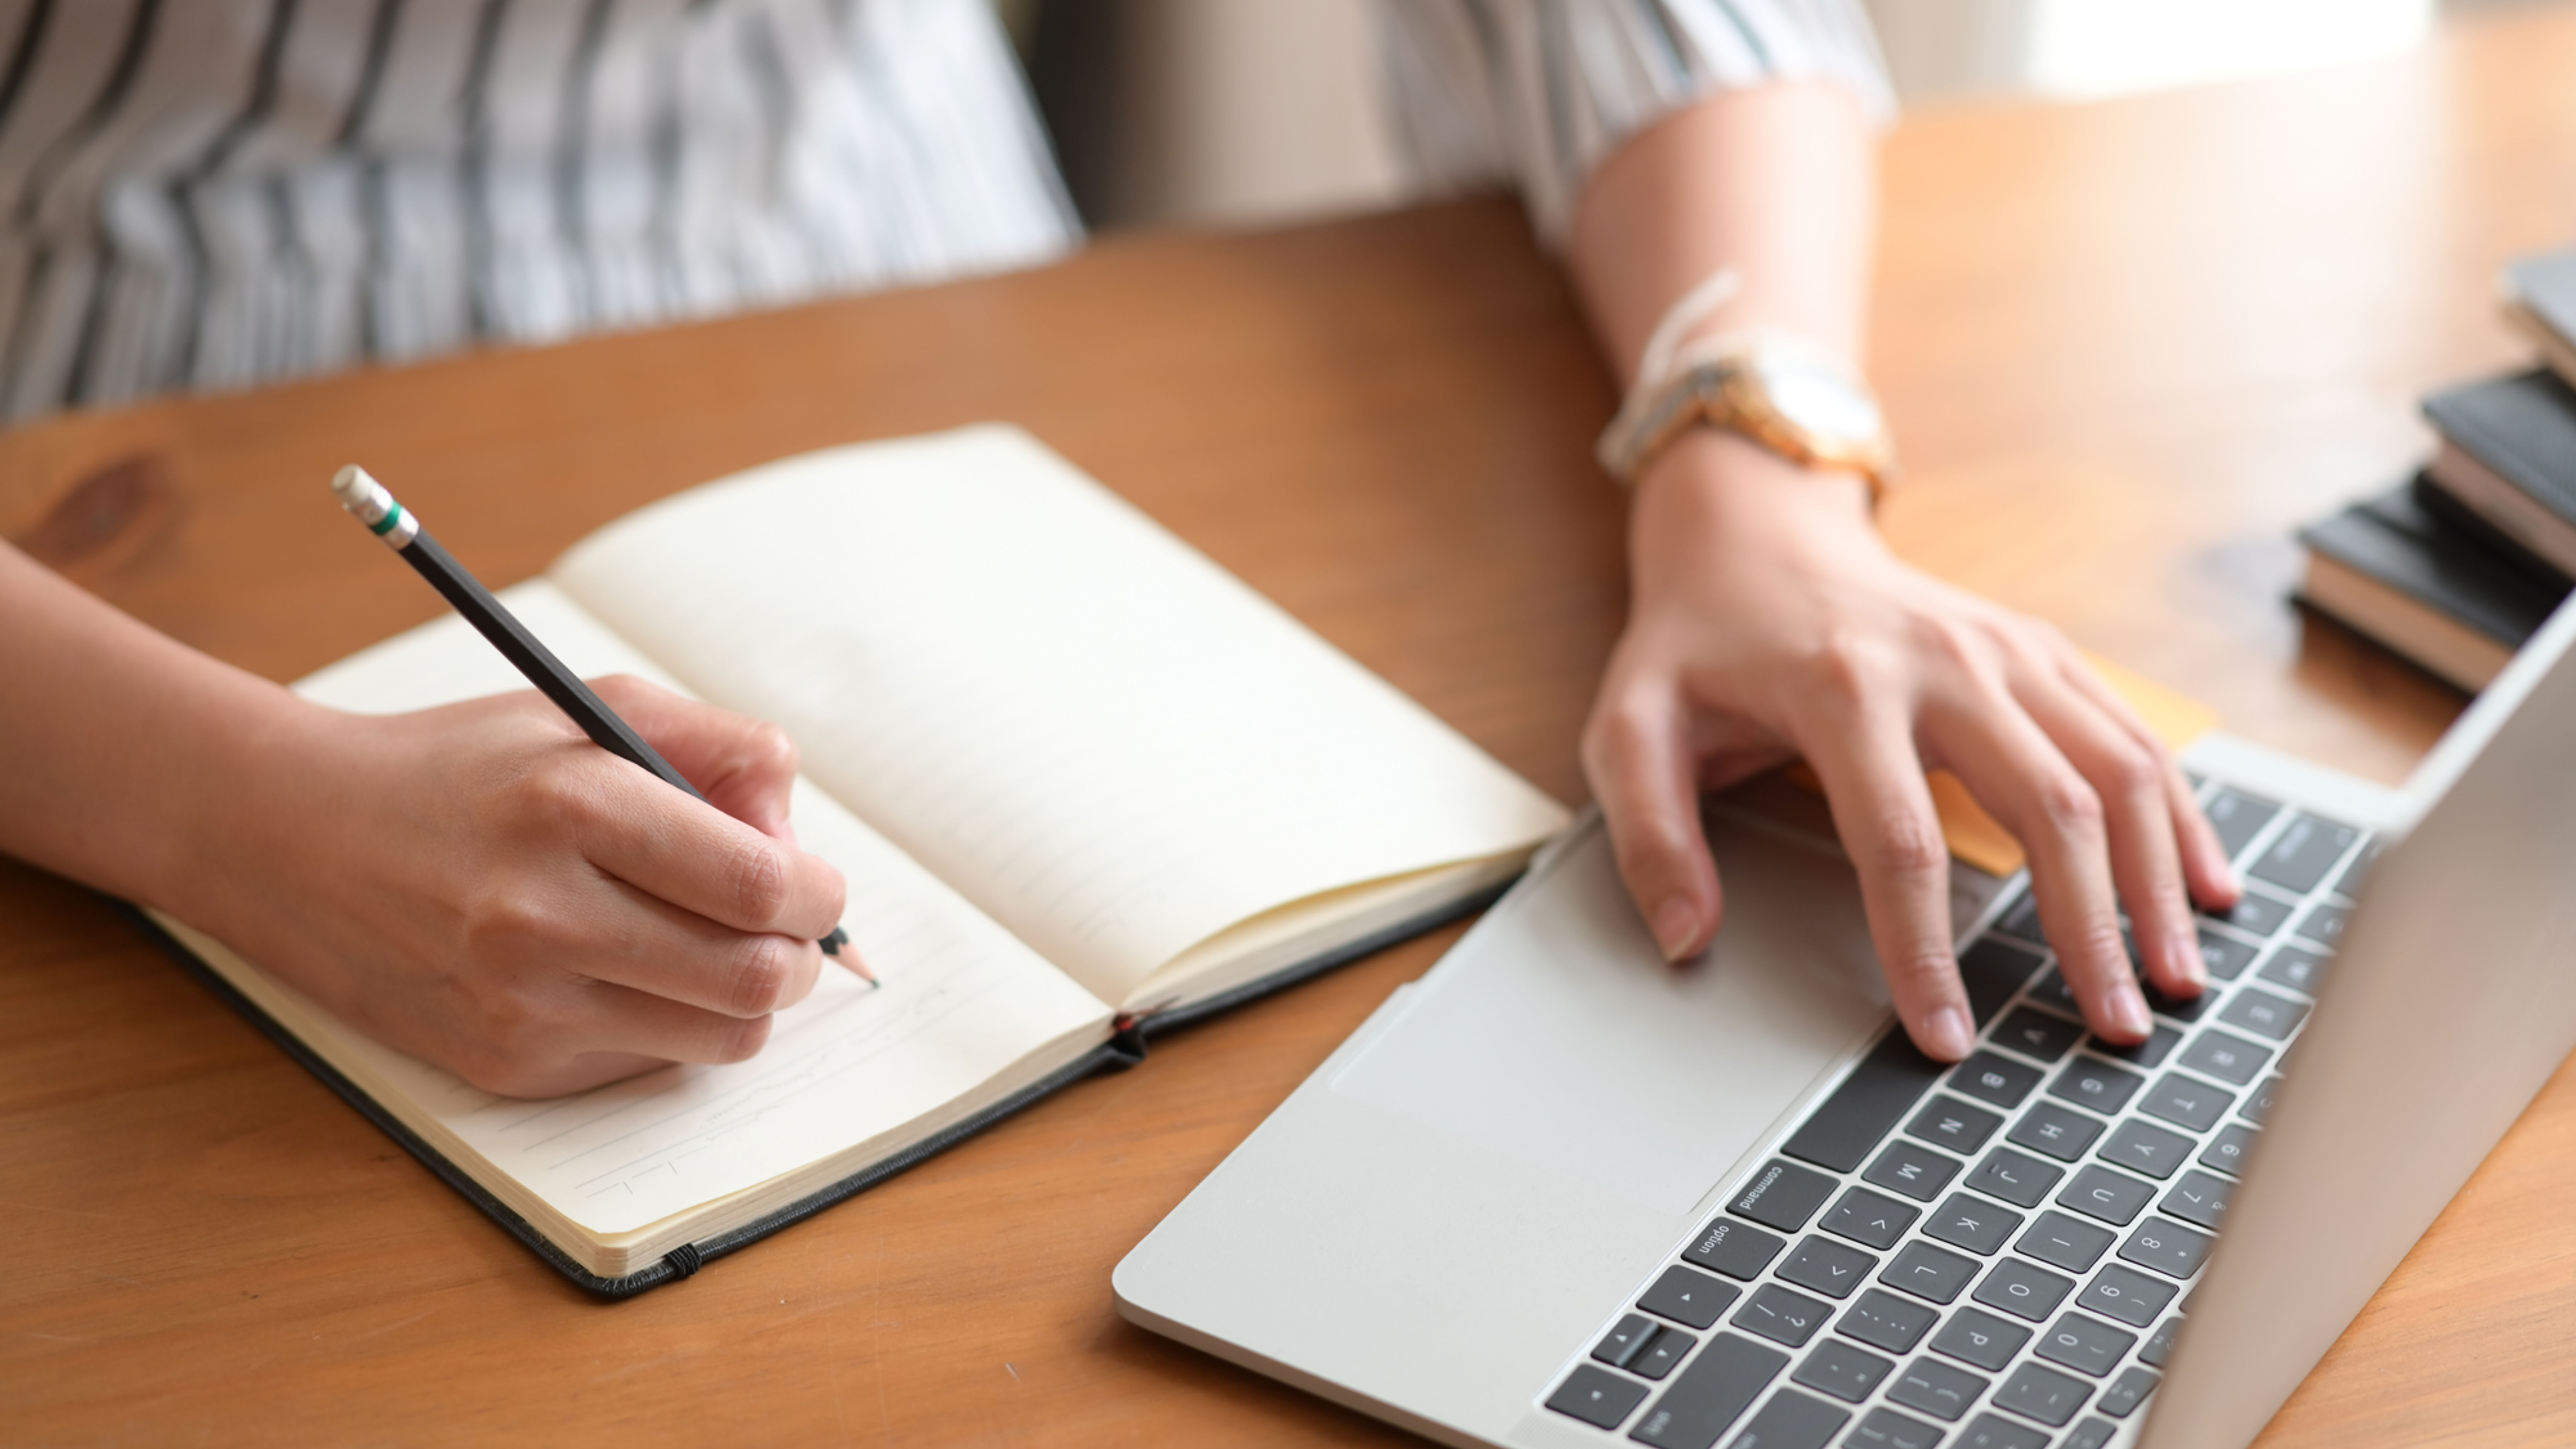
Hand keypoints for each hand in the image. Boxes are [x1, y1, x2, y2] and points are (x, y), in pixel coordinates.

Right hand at [190, 676, 850, 1095]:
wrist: (295, 840)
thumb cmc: (463, 770)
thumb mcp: (590, 710)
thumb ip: (719, 749)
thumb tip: (795, 832)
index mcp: (573, 806)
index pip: (757, 882)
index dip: (815, 891)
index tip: (811, 881)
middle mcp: (543, 915)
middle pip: (754, 978)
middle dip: (797, 954)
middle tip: (780, 925)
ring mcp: (521, 1003)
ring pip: (719, 1038)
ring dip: (746, 999)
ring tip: (714, 948)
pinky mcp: (506, 1063)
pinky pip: (648, 1063)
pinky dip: (668, 1024)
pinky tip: (625, 972)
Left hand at [1582, 432, 2238, 1059]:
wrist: (1754, 532)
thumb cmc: (1695, 643)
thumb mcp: (1631, 726)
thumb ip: (1647, 834)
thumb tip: (1686, 940)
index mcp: (1843, 687)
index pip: (1900, 844)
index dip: (1925, 953)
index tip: (1948, 1039)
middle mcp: (1944, 661)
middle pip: (2047, 806)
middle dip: (2088, 927)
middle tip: (2113, 1027)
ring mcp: (2007, 649)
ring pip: (2116, 768)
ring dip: (2156, 879)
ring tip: (2177, 978)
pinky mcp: (2041, 651)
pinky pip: (2132, 735)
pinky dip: (2177, 815)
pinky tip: (2205, 888)